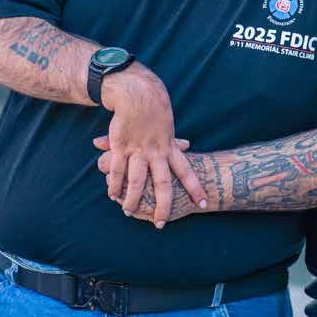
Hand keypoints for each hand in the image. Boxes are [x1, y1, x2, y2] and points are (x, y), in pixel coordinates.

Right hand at [99, 64, 206, 225]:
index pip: (186, 171)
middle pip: (163, 183)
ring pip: (137, 180)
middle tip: (162, 223)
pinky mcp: (121, 146)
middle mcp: (156, 152)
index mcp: (170, 148)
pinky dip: (114, 183)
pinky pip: (117, 169)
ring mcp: (138, 150)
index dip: (195, 188)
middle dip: (163, 205)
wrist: (138, 93)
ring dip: (133, 198)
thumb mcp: (169, 126)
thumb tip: (189, 145)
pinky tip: (112, 194)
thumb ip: (175, 141)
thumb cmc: (154, 111)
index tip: (204, 203)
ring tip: (129, 212)